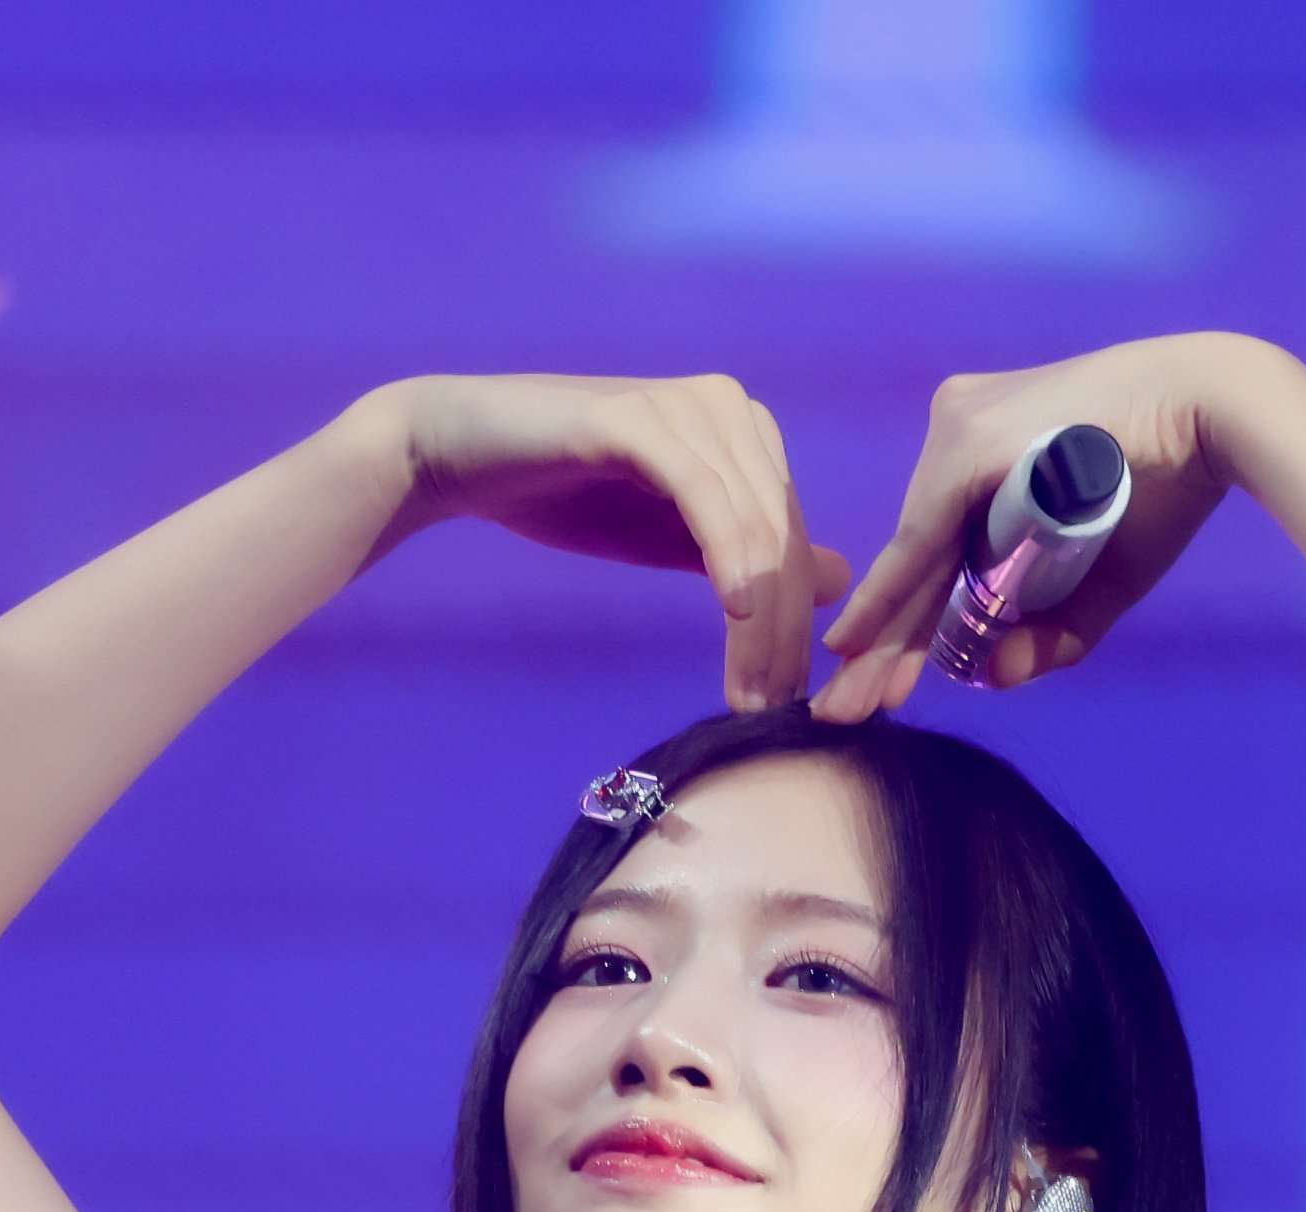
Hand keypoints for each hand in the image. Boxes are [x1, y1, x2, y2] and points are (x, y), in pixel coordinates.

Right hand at [384, 372, 853, 712]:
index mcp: (744, 434)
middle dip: (783, 634)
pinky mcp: (639, 417)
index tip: (785, 704)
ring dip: (759, 618)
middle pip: (781, 536)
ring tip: (749, 691)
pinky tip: (735, 613)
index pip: (792, 539)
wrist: (468, 456)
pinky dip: (726, 554)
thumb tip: (836, 581)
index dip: (796, 627)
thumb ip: (747, 559)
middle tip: (770, 711)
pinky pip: (702, 494)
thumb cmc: (568, 497)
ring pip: (751, 524)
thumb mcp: (672, 540)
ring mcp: (686, 406)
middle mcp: (728, 407)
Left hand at [806, 336, 1275, 721]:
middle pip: (917, 562)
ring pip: (912, 560)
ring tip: (849, 705)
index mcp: (987, 453)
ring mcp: (957, 436)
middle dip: (883, 645)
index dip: (909, 628)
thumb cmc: (1168, 486)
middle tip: (843, 711)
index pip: (939, 556)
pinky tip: (854, 645)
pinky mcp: (966, 447)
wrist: (1208, 414)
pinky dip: (888, 596)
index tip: (881, 689)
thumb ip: (1048, 633)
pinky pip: (919, 542)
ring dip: (882, 638)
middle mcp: (959, 435)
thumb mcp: (1100, 582)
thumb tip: (991, 676)